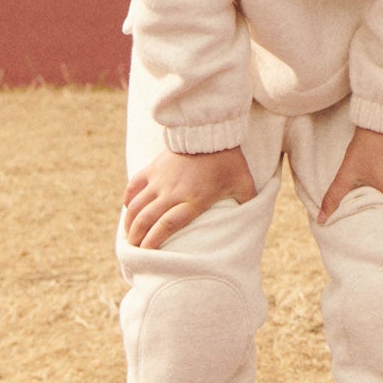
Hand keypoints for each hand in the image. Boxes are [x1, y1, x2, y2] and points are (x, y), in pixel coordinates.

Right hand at [123, 147, 256, 250]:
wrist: (211, 130)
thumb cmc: (229, 160)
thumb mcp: (244, 183)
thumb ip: (247, 203)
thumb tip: (254, 219)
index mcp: (194, 199)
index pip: (167, 225)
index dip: (154, 241)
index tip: (147, 253)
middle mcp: (173, 192)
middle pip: (147, 219)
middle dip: (137, 238)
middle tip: (134, 250)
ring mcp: (160, 179)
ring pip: (137, 205)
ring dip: (129, 223)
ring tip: (128, 236)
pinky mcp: (154, 167)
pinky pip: (134, 185)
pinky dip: (128, 199)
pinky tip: (128, 209)